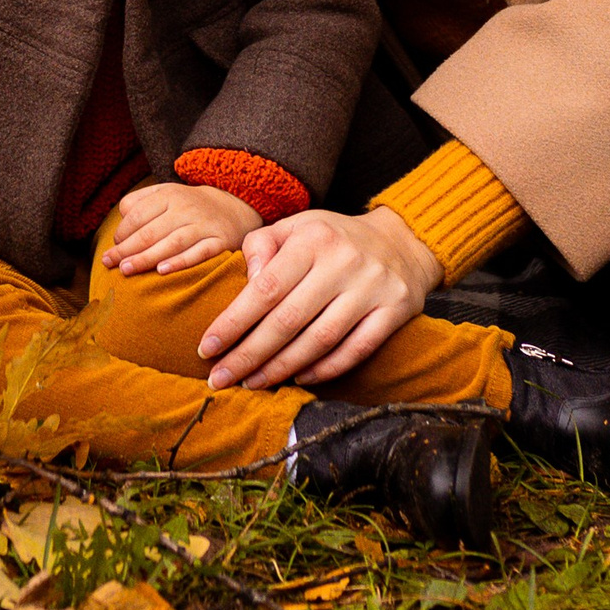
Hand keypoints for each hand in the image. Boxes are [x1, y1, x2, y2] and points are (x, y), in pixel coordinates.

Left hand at [103, 181, 262, 276]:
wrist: (234, 205)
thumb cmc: (189, 206)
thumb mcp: (165, 193)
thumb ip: (139, 201)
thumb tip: (120, 219)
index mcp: (169, 195)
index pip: (138, 214)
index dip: (122, 233)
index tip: (113, 249)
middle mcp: (186, 208)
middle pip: (151, 231)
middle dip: (127, 249)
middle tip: (109, 263)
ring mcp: (204, 225)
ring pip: (171, 243)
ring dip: (147, 257)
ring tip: (126, 270)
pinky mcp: (220, 241)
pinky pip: (199, 253)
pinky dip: (181, 262)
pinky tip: (162, 271)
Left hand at [195, 206, 442, 390]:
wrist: (402, 242)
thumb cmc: (334, 238)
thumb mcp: (296, 226)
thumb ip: (262, 245)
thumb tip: (246, 282)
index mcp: (313, 238)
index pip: (266, 288)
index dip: (233, 322)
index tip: (207, 348)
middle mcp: (344, 262)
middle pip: (288, 320)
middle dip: (249, 355)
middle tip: (220, 378)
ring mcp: (372, 288)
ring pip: (319, 340)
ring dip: (281, 368)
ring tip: (252, 383)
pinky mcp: (395, 310)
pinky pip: (356, 350)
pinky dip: (325, 369)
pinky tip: (299, 378)